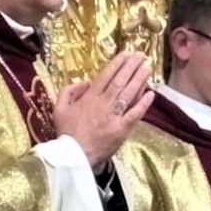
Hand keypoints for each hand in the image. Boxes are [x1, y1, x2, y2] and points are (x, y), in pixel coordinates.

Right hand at [53, 51, 154, 166]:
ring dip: (140, 79)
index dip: (118, 63)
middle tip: (142, 55)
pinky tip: (151, 94)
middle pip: (120, 81)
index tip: (127, 53)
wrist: (73, 157)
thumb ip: (69, 91)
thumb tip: (85, 81)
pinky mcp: (122, 130)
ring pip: (129, 94)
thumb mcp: (59, 108)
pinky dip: (143, 104)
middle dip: (132, 66)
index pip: (106, 76)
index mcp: (89, 98)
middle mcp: (103, 104)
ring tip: (148, 67)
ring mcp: (114, 117)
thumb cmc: (66, 132)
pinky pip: (135, 114)